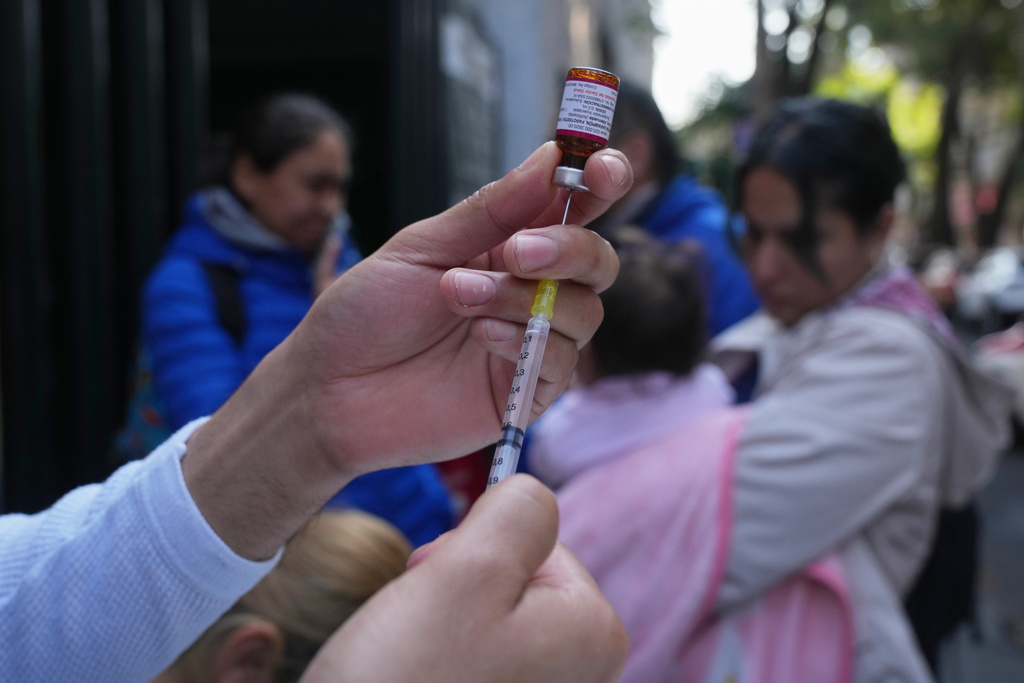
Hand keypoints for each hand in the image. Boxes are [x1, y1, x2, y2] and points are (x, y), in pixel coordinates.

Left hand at [184, 142, 630, 558]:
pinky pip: (560, 363)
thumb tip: (550, 156)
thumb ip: (490, 211)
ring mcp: (531, 343)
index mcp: (508, 245)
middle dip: (567, 248)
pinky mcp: (524, 393)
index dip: (599, 182)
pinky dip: (525, 340)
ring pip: (584, 312)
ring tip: (459, 297)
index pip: (575, 210)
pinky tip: (480, 335)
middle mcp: (530, 291)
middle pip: (596, 261)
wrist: (327, 390)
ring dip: (525, 296)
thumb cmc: (366, 313)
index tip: (598, 167)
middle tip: (515, 250)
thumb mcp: (420, 248)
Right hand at [300, 474, 629, 681]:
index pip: (536, 541)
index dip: (476, 552)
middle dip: (455, 594)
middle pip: (513, 584)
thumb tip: (533, 491)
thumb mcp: (465, 572)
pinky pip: (472, 668)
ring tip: (414, 666)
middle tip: (419, 636)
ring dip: (439, 633)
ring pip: (485, 626)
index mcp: (593, 631)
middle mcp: (585, 675)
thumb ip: (513, 514)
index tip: (438, 590)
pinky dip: (437, 668)